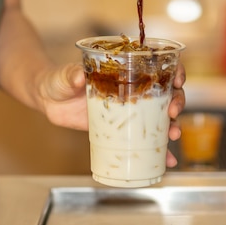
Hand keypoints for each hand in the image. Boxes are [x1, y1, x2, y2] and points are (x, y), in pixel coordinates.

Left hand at [37, 60, 186, 167]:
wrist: (48, 99)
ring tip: (173, 136)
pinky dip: (158, 150)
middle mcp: (132, 88)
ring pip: (160, 115)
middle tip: (172, 112)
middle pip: (165, 92)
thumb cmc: (58, 79)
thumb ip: (72, 75)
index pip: (157, 65)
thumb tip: (79, 76)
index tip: (177, 80)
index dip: (173, 71)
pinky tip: (168, 160)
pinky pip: (144, 139)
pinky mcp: (121, 128)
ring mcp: (128, 109)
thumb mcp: (65, 75)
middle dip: (176, 101)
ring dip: (172, 125)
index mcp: (124, 68)